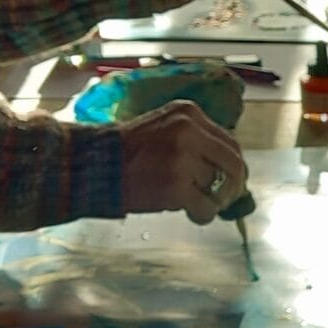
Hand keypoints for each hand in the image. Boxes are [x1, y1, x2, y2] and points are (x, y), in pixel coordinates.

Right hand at [119, 100, 247, 223]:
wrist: (92, 165)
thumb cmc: (128, 153)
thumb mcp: (165, 130)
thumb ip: (196, 141)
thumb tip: (231, 170)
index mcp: (188, 113)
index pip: (230, 142)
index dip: (234, 166)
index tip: (231, 181)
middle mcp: (188, 130)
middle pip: (233, 164)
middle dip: (234, 187)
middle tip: (225, 200)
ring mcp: (182, 157)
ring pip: (221, 187)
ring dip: (214, 203)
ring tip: (198, 206)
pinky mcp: (175, 185)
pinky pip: (206, 206)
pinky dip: (203, 215)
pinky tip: (193, 214)